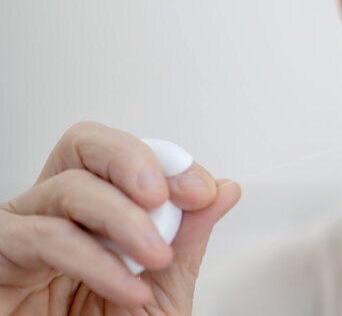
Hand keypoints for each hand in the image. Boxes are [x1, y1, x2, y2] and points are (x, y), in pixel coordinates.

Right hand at [0, 121, 240, 314]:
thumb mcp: (164, 291)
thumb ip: (190, 238)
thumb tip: (225, 188)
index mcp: (95, 214)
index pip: (125, 157)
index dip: (166, 162)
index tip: (204, 191)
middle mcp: (54, 215)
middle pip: (83, 145)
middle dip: (134, 159)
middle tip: (170, 198)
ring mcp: (21, 236)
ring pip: (68, 187)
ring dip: (125, 219)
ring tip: (156, 259)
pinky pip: (41, 237)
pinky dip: (93, 258)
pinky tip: (126, 286)